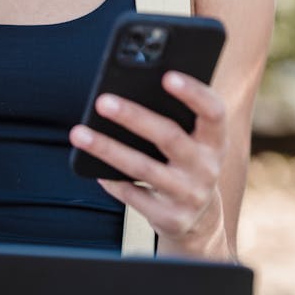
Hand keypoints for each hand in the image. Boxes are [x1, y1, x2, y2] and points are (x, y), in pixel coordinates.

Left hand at [69, 71, 230, 257]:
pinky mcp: (171, 218)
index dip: (194, 93)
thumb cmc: (186, 162)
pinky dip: (111, 180)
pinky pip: (132, 195)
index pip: (213, 111)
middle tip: (102, 101)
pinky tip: (92, 166)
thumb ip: (174, 117)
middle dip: (133, 117)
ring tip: (79, 133)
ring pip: (143, 168)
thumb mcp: (194, 142)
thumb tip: (126, 90)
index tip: (167, 75)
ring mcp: (190, 195)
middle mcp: (207, 168)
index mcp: (216, 140)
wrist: (200, 219)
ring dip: (107, 149)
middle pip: (169, 137)